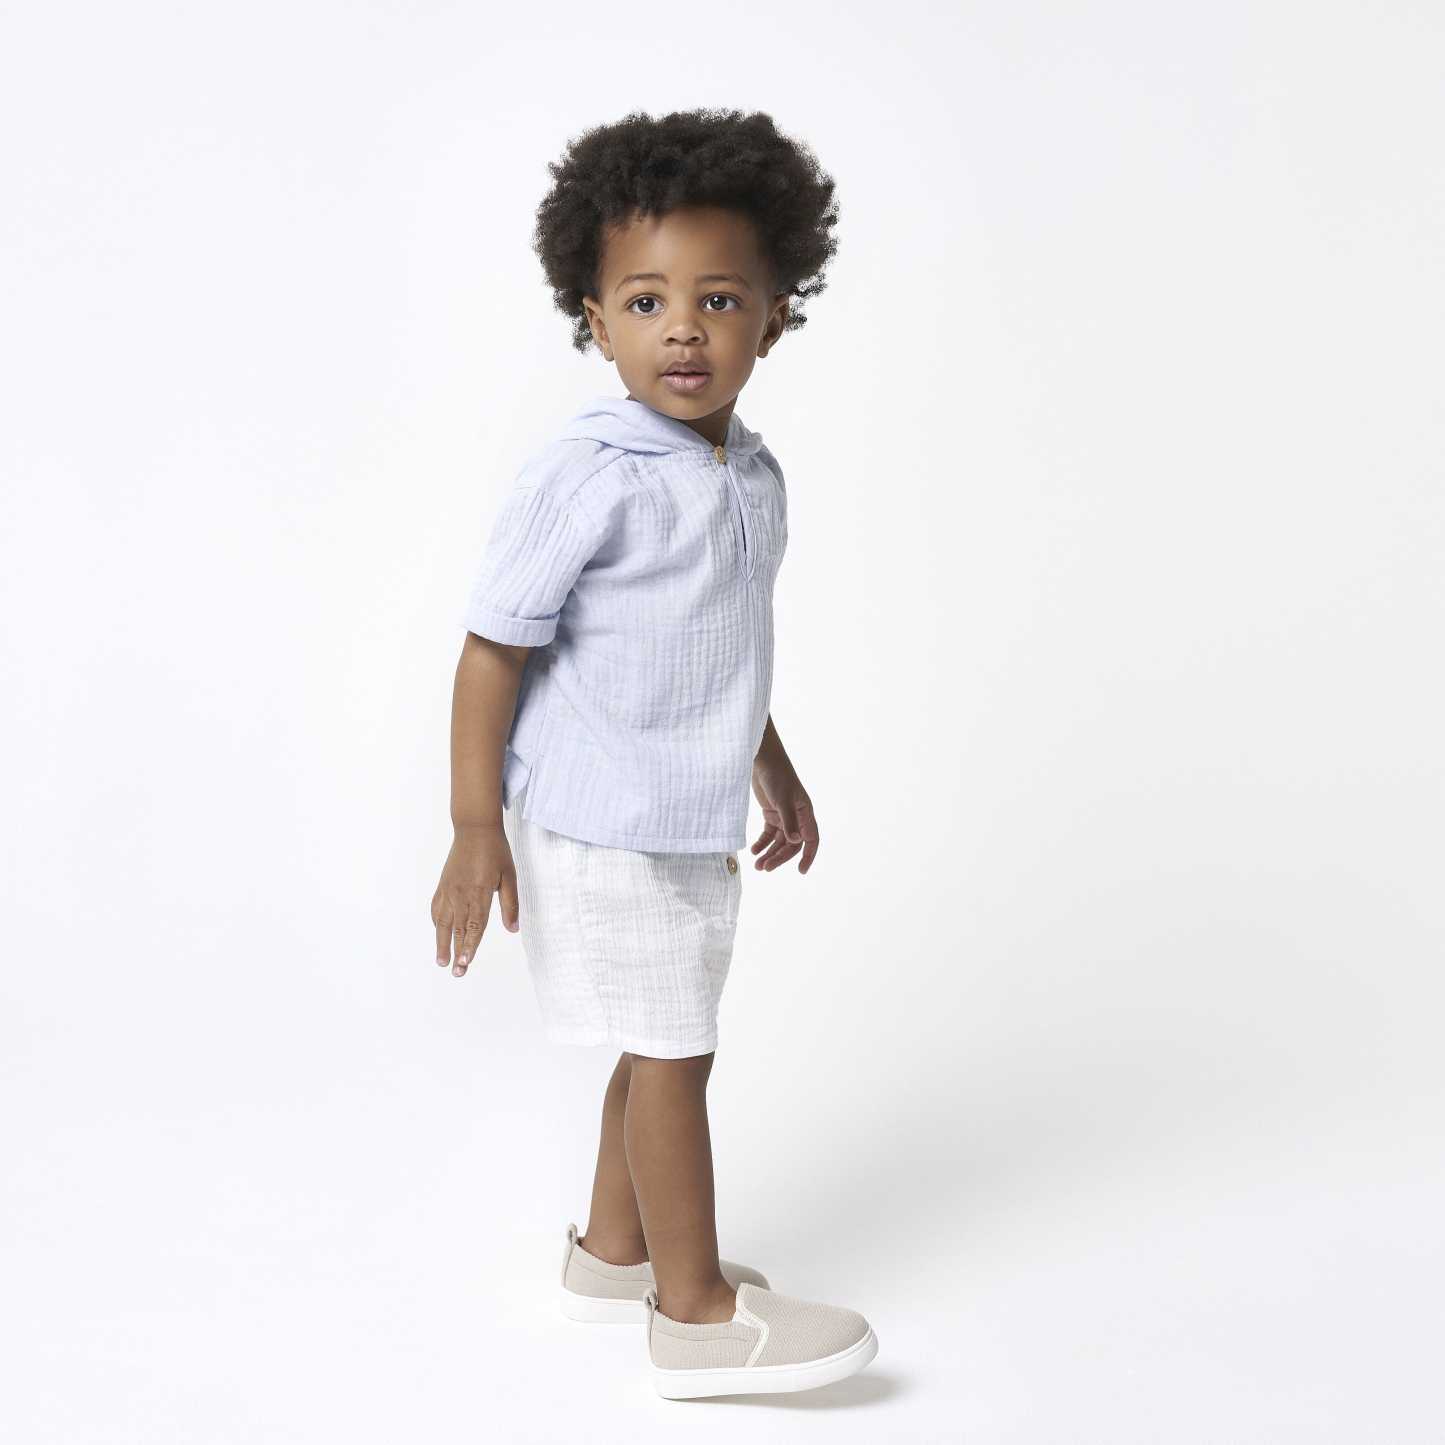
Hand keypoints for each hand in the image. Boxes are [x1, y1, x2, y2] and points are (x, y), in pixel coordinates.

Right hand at [430, 823, 518, 976]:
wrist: (474, 828)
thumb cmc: (495, 851)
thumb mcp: (509, 876)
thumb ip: (510, 904)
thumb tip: (513, 928)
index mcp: (479, 892)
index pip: (474, 925)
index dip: (470, 946)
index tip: (466, 963)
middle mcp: (460, 893)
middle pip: (457, 929)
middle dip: (457, 953)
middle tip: (457, 973)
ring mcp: (449, 889)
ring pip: (442, 922)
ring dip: (442, 942)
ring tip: (441, 961)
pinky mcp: (443, 884)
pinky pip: (436, 907)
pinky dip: (436, 922)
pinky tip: (439, 932)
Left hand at [749, 757, 818, 873]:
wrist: (762, 759)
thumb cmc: (777, 775)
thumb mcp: (783, 799)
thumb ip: (788, 821)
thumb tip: (795, 842)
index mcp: (805, 813)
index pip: (811, 839)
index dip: (808, 856)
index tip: (801, 870)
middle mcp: (796, 817)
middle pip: (791, 844)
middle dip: (779, 857)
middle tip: (765, 868)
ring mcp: (783, 815)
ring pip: (779, 841)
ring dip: (769, 853)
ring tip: (757, 865)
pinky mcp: (771, 812)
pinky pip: (768, 834)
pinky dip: (762, 843)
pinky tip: (754, 850)